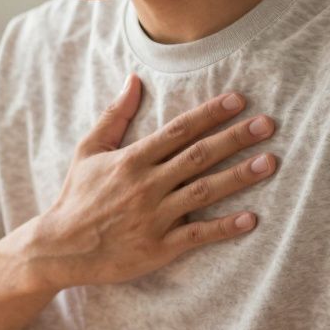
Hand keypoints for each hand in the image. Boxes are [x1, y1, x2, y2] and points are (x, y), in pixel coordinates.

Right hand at [27, 74, 277, 289]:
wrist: (59, 249)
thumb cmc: (76, 198)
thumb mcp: (88, 151)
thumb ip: (115, 116)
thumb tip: (134, 80)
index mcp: (131, 160)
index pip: (177, 130)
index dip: (209, 114)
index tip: (238, 100)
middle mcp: (145, 185)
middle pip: (197, 156)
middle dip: (234, 138)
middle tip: (268, 124)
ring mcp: (153, 217)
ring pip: (203, 192)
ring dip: (238, 176)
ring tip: (269, 162)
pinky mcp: (158, 247)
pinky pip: (197, 235)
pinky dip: (224, 227)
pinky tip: (251, 218)